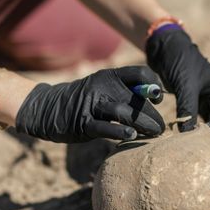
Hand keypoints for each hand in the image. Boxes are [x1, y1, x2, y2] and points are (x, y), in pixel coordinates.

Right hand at [15, 66, 164, 142]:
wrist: (48, 107)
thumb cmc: (85, 100)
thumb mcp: (103, 88)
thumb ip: (126, 92)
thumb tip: (155, 98)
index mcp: (110, 76)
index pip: (139, 73)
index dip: (153, 85)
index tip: (157, 99)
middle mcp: (102, 87)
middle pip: (135, 98)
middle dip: (151, 114)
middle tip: (161, 128)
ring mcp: (92, 105)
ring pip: (123, 112)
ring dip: (142, 123)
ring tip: (154, 134)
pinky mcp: (83, 123)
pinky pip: (104, 127)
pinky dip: (119, 132)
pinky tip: (131, 136)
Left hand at [145, 28, 209, 143]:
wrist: (167, 49)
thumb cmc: (179, 61)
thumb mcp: (185, 84)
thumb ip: (187, 107)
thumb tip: (187, 134)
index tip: (200, 146)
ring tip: (204, 156)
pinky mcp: (199, 108)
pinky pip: (208, 126)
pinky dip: (203, 137)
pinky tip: (191, 147)